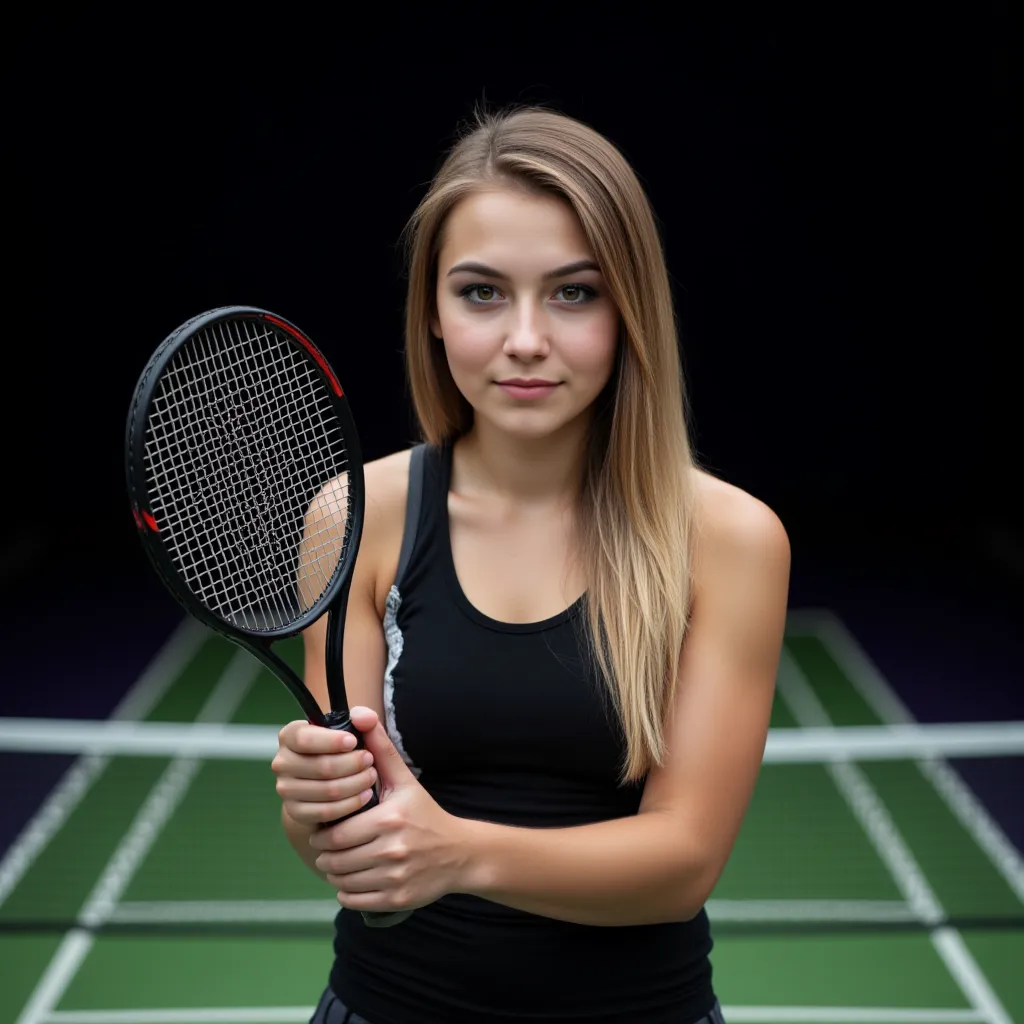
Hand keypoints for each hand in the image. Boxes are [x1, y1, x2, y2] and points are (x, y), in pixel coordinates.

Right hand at [271, 719, 377, 827]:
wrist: (325, 785)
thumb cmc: (340, 752)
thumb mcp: (351, 734)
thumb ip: (365, 720)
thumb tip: (364, 716)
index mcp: (290, 736)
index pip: (304, 738)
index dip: (331, 741)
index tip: (353, 742)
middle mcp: (282, 762)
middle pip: (321, 766)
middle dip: (352, 763)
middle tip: (370, 760)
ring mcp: (286, 789)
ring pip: (327, 790)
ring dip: (355, 783)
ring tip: (371, 777)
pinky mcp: (295, 812)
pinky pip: (326, 811)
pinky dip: (350, 804)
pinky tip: (364, 795)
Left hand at [309, 706, 469, 913]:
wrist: (460, 852)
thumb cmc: (425, 813)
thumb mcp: (404, 779)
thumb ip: (379, 748)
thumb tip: (359, 714)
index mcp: (389, 819)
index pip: (335, 834)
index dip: (324, 834)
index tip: (326, 828)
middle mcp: (392, 850)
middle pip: (335, 860)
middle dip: (326, 854)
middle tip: (329, 847)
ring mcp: (395, 877)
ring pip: (341, 882)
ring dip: (334, 874)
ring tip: (340, 861)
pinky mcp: (397, 899)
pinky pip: (354, 900)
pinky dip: (347, 892)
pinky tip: (354, 879)